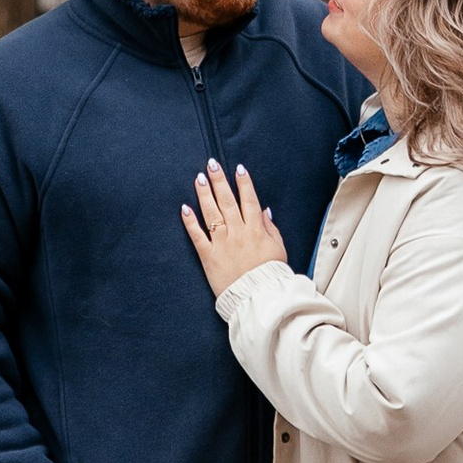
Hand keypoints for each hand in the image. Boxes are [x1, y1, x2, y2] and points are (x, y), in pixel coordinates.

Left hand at [182, 160, 289, 295]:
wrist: (258, 299)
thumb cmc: (270, 275)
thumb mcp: (278, 249)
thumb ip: (270, 228)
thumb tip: (263, 210)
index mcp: (256, 230)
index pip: (249, 201)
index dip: (244, 183)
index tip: (238, 168)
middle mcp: (238, 233)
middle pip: (227, 201)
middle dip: (219, 180)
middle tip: (212, 164)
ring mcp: (222, 244)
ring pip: (211, 213)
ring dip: (204, 194)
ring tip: (199, 178)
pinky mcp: (208, 256)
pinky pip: (197, 236)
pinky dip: (190, 222)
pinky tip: (184, 208)